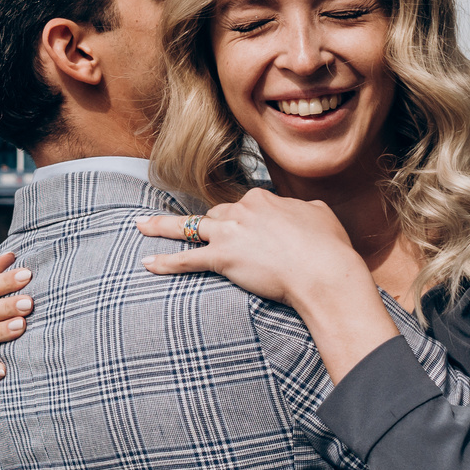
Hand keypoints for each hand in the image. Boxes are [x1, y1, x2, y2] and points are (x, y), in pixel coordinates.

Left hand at [134, 194, 392, 383]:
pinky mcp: (222, 258)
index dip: (248, 222)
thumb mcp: (320, 215)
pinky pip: (186, 259)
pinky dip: (165, 261)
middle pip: (219, 215)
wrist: (324, 271)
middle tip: (218, 242)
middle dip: (216, 228)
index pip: (245, 206)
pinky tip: (146, 262)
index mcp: (264, 198)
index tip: (256, 235)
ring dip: (162, 227)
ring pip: (190, 226)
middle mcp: (242, 210)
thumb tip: (302, 211)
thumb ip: (304, 210)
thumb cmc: (329, 248)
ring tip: (140, 226)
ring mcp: (229, 233)